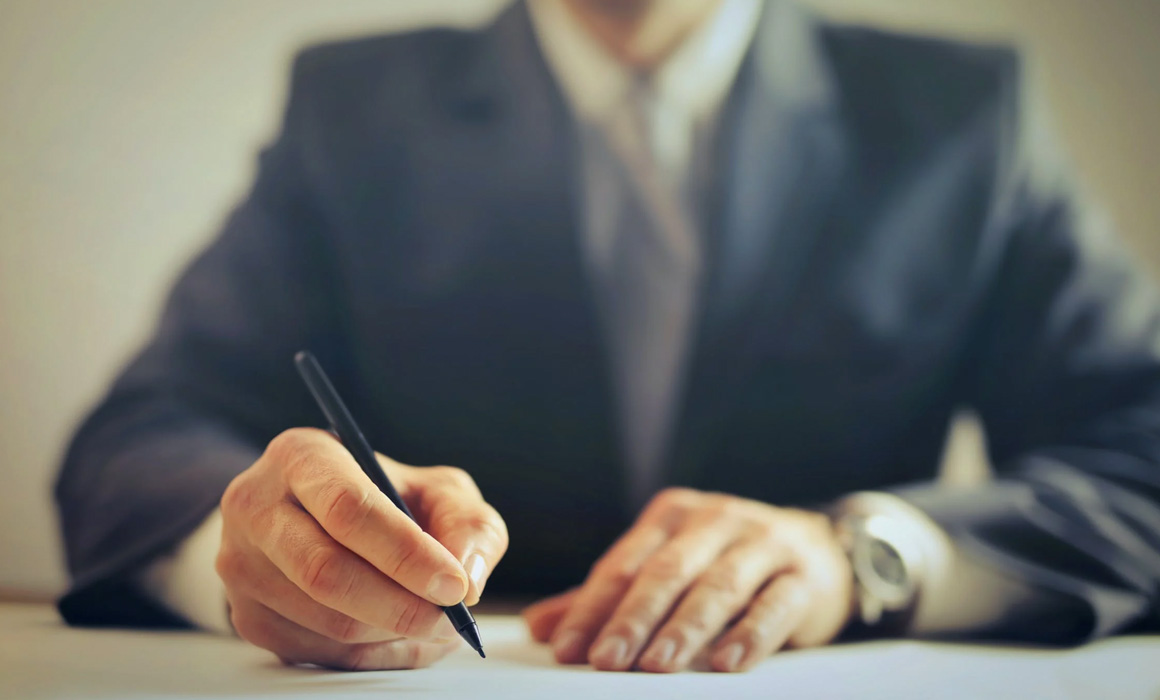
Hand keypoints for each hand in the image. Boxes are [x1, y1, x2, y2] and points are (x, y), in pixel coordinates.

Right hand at [216, 428, 507, 669]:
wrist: (316, 518)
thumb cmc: (386, 499)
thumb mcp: (436, 489)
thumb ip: (467, 523)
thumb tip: (468, 578)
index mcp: (302, 456)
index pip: (347, 509)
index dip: (405, 553)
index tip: (454, 585)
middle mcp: (257, 507)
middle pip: (326, 572)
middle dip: (401, 606)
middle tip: (451, 620)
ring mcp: (243, 566)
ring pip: (326, 622)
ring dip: (393, 634)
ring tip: (435, 625)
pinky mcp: (248, 616)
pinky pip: (319, 653)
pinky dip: (374, 654)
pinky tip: (400, 635)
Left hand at [523, 488, 853, 672]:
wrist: (820, 547)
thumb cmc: (726, 561)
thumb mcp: (668, 566)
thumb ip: (608, 597)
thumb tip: (542, 627)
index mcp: (671, 515)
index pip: (623, 564)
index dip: (592, 607)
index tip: (567, 649)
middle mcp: (715, 520)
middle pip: (665, 573)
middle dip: (632, 619)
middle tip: (604, 661)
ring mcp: (761, 543)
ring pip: (716, 587)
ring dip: (683, 629)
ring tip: (655, 667)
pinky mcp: (801, 575)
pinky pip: (772, 606)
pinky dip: (748, 636)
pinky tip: (725, 664)